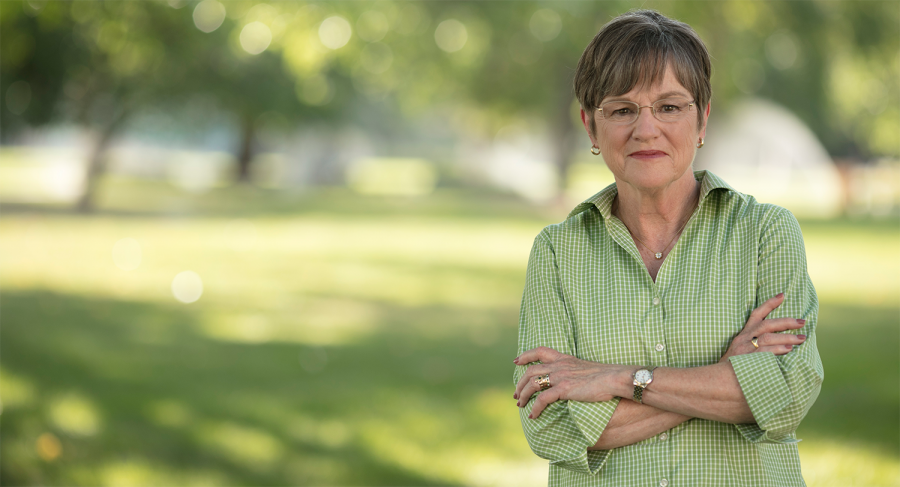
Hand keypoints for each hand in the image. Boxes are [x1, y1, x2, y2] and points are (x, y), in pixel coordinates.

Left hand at [513, 347, 628, 418]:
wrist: (616, 378)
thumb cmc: (606, 376)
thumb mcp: (586, 368)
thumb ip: (575, 371)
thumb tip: (572, 381)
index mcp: (565, 358)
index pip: (540, 351)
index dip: (526, 355)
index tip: (516, 361)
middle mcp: (560, 365)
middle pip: (531, 370)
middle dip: (520, 383)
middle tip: (516, 394)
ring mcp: (561, 376)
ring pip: (533, 384)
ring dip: (523, 395)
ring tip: (520, 405)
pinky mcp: (564, 389)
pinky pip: (542, 399)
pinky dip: (535, 408)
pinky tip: (533, 416)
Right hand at [719, 292, 806, 362]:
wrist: (716, 380)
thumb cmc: (732, 367)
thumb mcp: (739, 351)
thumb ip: (754, 345)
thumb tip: (777, 342)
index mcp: (743, 335)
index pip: (756, 314)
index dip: (769, 304)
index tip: (782, 295)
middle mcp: (744, 339)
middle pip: (766, 325)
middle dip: (786, 322)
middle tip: (802, 321)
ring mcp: (745, 349)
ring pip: (768, 338)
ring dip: (787, 337)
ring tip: (801, 338)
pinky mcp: (747, 360)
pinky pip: (765, 352)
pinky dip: (778, 350)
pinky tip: (789, 350)